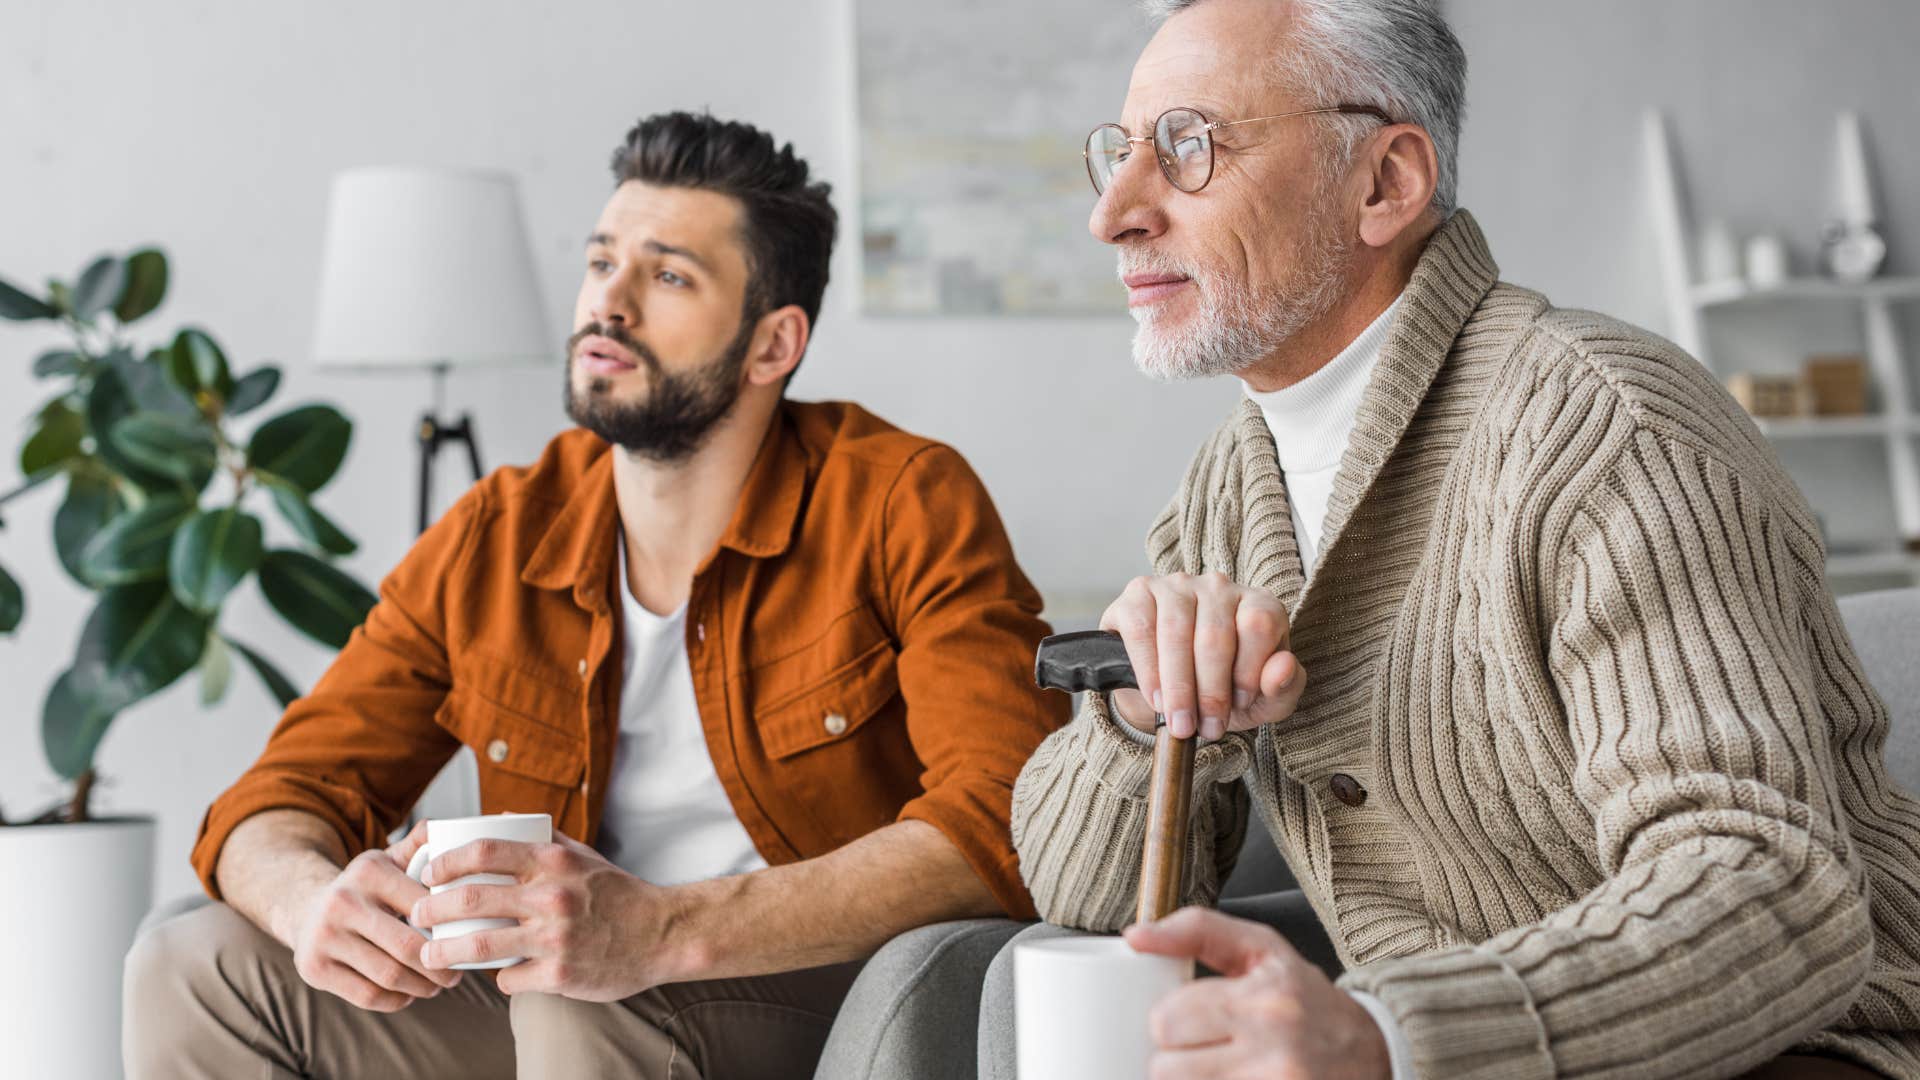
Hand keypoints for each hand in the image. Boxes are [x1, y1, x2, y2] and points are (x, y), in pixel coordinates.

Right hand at [288, 819, 461, 1011]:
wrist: (305, 908)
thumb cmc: (364, 887)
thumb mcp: (387, 860)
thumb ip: (418, 846)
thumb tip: (444, 826)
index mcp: (368, 871)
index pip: (423, 905)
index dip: (451, 927)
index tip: (469, 939)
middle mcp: (342, 902)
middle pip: (407, 946)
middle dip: (440, 966)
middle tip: (457, 974)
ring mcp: (324, 937)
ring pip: (388, 975)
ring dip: (422, 987)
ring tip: (438, 985)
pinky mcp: (313, 969)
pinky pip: (367, 995)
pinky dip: (396, 1000)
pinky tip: (410, 994)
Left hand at [412, 833, 687, 999]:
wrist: (663, 934)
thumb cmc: (618, 893)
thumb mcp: (583, 856)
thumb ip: (543, 838)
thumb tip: (498, 817)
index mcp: (553, 862)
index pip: (483, 851)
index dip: (445, 861)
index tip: (428, 872)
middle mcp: (551, 897)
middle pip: (469, 900)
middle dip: (429, 910)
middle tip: (415, 916)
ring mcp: (555, 938)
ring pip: (479, 948)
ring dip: (443, 953)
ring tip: (427, 955)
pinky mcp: (560, 976)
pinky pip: (511, 979)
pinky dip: (500, 978)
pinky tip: (502, 974)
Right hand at [1101, 572, 1305, 739]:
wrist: (1175, 690)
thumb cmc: (1226, 689)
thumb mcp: (1263, 701)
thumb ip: (1284, 687)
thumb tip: (1284, 667)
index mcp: (1258, 603)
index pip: (1259, 624)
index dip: (1249, 670)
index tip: (1240, 704)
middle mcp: (1218, 586)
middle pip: (1215, 634)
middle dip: (1210, 691)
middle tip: (1205, 728)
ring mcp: (1176, 585)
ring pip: (1176, 631)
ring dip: (1178, 686)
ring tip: (1179, 721)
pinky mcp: (1140, 592)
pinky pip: (1141, 629)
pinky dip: (1147, 670)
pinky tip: (1155, 698)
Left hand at [1125, 908, 1389, 1079]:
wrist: (1374, 1053)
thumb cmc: (1308, 999)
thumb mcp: (1263, 949)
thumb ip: (1198, 930)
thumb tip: (1134, 936)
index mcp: (1262, 999)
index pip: (1166, 1021)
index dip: (1167, 1024)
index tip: (1186, 1022)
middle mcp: (1272, 1049)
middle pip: (1165, 1069)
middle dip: (1172, 1060)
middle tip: (1198, 1051)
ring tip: (1214, 1070)